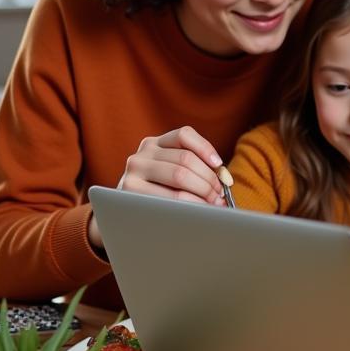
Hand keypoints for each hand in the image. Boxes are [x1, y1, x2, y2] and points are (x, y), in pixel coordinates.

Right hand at [88, 126, 223, 249]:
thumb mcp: (171, 174)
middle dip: (209, 178)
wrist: (125, 215)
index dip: (206, 148)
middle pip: (186, 159)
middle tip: (221, 194)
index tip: (219, 165)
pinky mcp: (130, 191)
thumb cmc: (158, 194)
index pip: (184, 134)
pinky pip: (170, 196)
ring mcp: (134, 170)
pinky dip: (192, 203)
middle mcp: (142, 153)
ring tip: (214, 204)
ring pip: (179, 175)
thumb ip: (193, 168)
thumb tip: (224, 178)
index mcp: (154, 143)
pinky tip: (200, 210)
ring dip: (203, 191)